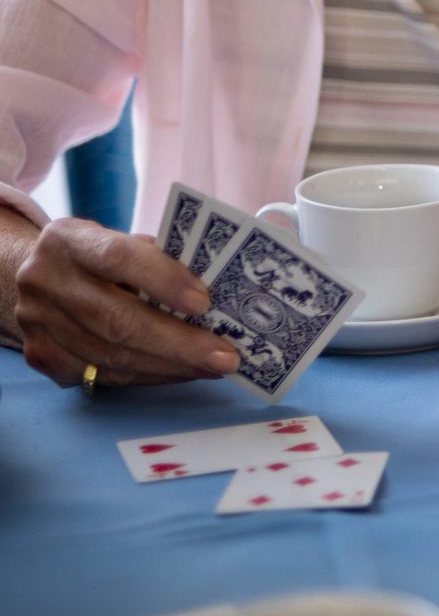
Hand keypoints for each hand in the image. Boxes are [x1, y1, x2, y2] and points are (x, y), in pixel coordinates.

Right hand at [11, 218, 239, 386]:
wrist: (37, 274)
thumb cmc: (99, 255)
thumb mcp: (122, 241)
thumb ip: (158, 259)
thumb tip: (216, 292)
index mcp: (67, 239)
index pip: (118, 258)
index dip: (163, 280)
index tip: (205, 303)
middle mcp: (44, 279)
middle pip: (115, 319)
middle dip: (178, 342)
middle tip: (225, 356)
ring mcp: (37, 322)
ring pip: (110, 355)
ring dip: (170, 366)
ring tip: (213, 368)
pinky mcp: (40, 355)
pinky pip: (101, 375)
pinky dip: (148, 376)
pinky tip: (181, 372)